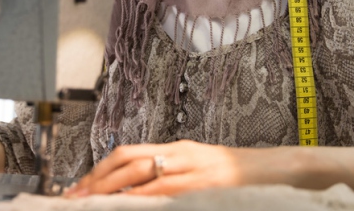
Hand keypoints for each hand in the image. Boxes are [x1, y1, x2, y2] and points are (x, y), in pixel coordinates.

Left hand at [66, 140, 297, 196]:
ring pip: (145, 178)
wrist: (279, 170)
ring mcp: (196, 171)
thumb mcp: (200, 168)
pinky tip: (132, 207)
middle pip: (129, 162)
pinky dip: (148, 201)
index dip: (99, 170)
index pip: (128, 154)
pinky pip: (170, 195)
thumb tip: (134, 194)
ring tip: (93, 205)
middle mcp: (184, 155)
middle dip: (98, 182)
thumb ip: (170, 177)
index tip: (77, 188)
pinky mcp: (209, 186)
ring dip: (115, 193)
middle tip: (74, 199)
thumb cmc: (238, 174)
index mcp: (179, 148)